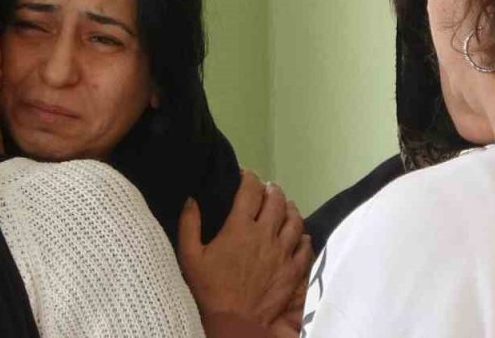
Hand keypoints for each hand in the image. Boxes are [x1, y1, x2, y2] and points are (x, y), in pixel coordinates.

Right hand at [178, 170, 312, 331]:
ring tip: (285, 205)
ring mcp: (282, 252)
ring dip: (290, 208)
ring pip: (294, 220)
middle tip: (267, 188)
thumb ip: (189, 224)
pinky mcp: (293, 269)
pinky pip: (305, 246)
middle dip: (272, 189)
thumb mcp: (189, 255)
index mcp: (239, 227)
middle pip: (276, 201)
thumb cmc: (209, 288)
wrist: (235, 321)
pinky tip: (299, 235)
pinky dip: (303, 236)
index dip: (249, 177)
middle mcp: (265, 234)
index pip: (250, 191)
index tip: (245, 174)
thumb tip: (191, 199)